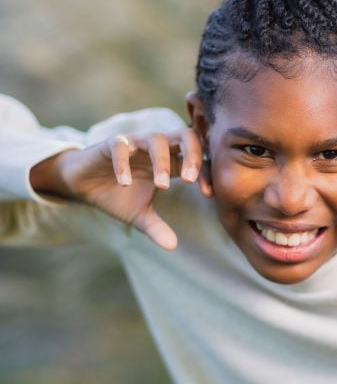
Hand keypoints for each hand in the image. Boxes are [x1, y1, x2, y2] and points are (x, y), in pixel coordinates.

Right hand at [30, 128, 205, 249]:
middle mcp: (156, 150)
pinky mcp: (110, 144)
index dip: (206, 173)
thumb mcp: (139, 215)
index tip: (208, 194)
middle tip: (190, 181)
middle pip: (185, 136)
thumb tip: (172, 246)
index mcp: (169, 163)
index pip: (197, 159)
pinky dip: (124, 163)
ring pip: (156, 139)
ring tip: (162, 185)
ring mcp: (134, 144)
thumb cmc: (116, 194)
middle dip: (193, 156)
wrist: (82, 184)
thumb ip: (157, 227)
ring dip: (162, 162)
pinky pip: (120, 146)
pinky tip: (125, 183)